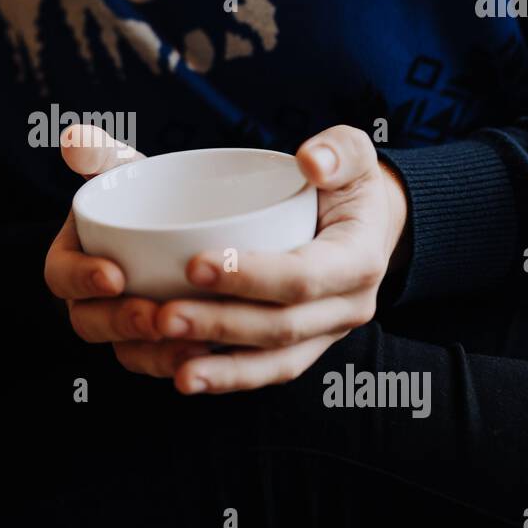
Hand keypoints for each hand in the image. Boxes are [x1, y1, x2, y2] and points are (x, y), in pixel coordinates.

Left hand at [45, 126, 408, 394]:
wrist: (365, 225)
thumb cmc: (346, 185)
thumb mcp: (352, 154)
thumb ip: (339, 149)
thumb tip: (312, 161)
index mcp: (359, 260)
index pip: (303, 277)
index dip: (249, 276)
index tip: (193, 265)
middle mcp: (348, 307)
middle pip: (281, 328)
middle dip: (220, 326)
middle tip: (162, 317)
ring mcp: (326, 335)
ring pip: (274, 363)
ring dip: (221, 371)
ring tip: (174, 370)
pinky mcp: (304, 349)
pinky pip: (265, 372)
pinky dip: (225, 378)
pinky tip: (182, 376)